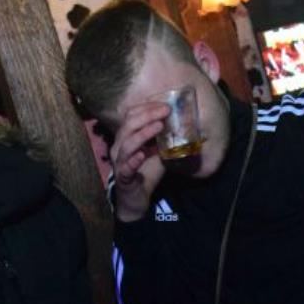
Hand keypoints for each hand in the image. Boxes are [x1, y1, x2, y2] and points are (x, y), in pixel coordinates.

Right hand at [110, 102, 168, 222]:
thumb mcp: (158, 152)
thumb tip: (183, 124)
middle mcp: (119, 146)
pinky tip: (142, 155)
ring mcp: (119, 162)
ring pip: (127, 144)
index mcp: (126, 137)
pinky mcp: (123, 177)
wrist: (136, 198)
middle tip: (165, 111)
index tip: (165, 105)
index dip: (146, 108)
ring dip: (143, 133)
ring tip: (158, 126)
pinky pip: (126, 167)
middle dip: (147, 115)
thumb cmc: (146, 172)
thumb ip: (165, 139)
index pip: (131, 116)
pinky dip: (133, 160)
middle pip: (129, 125)